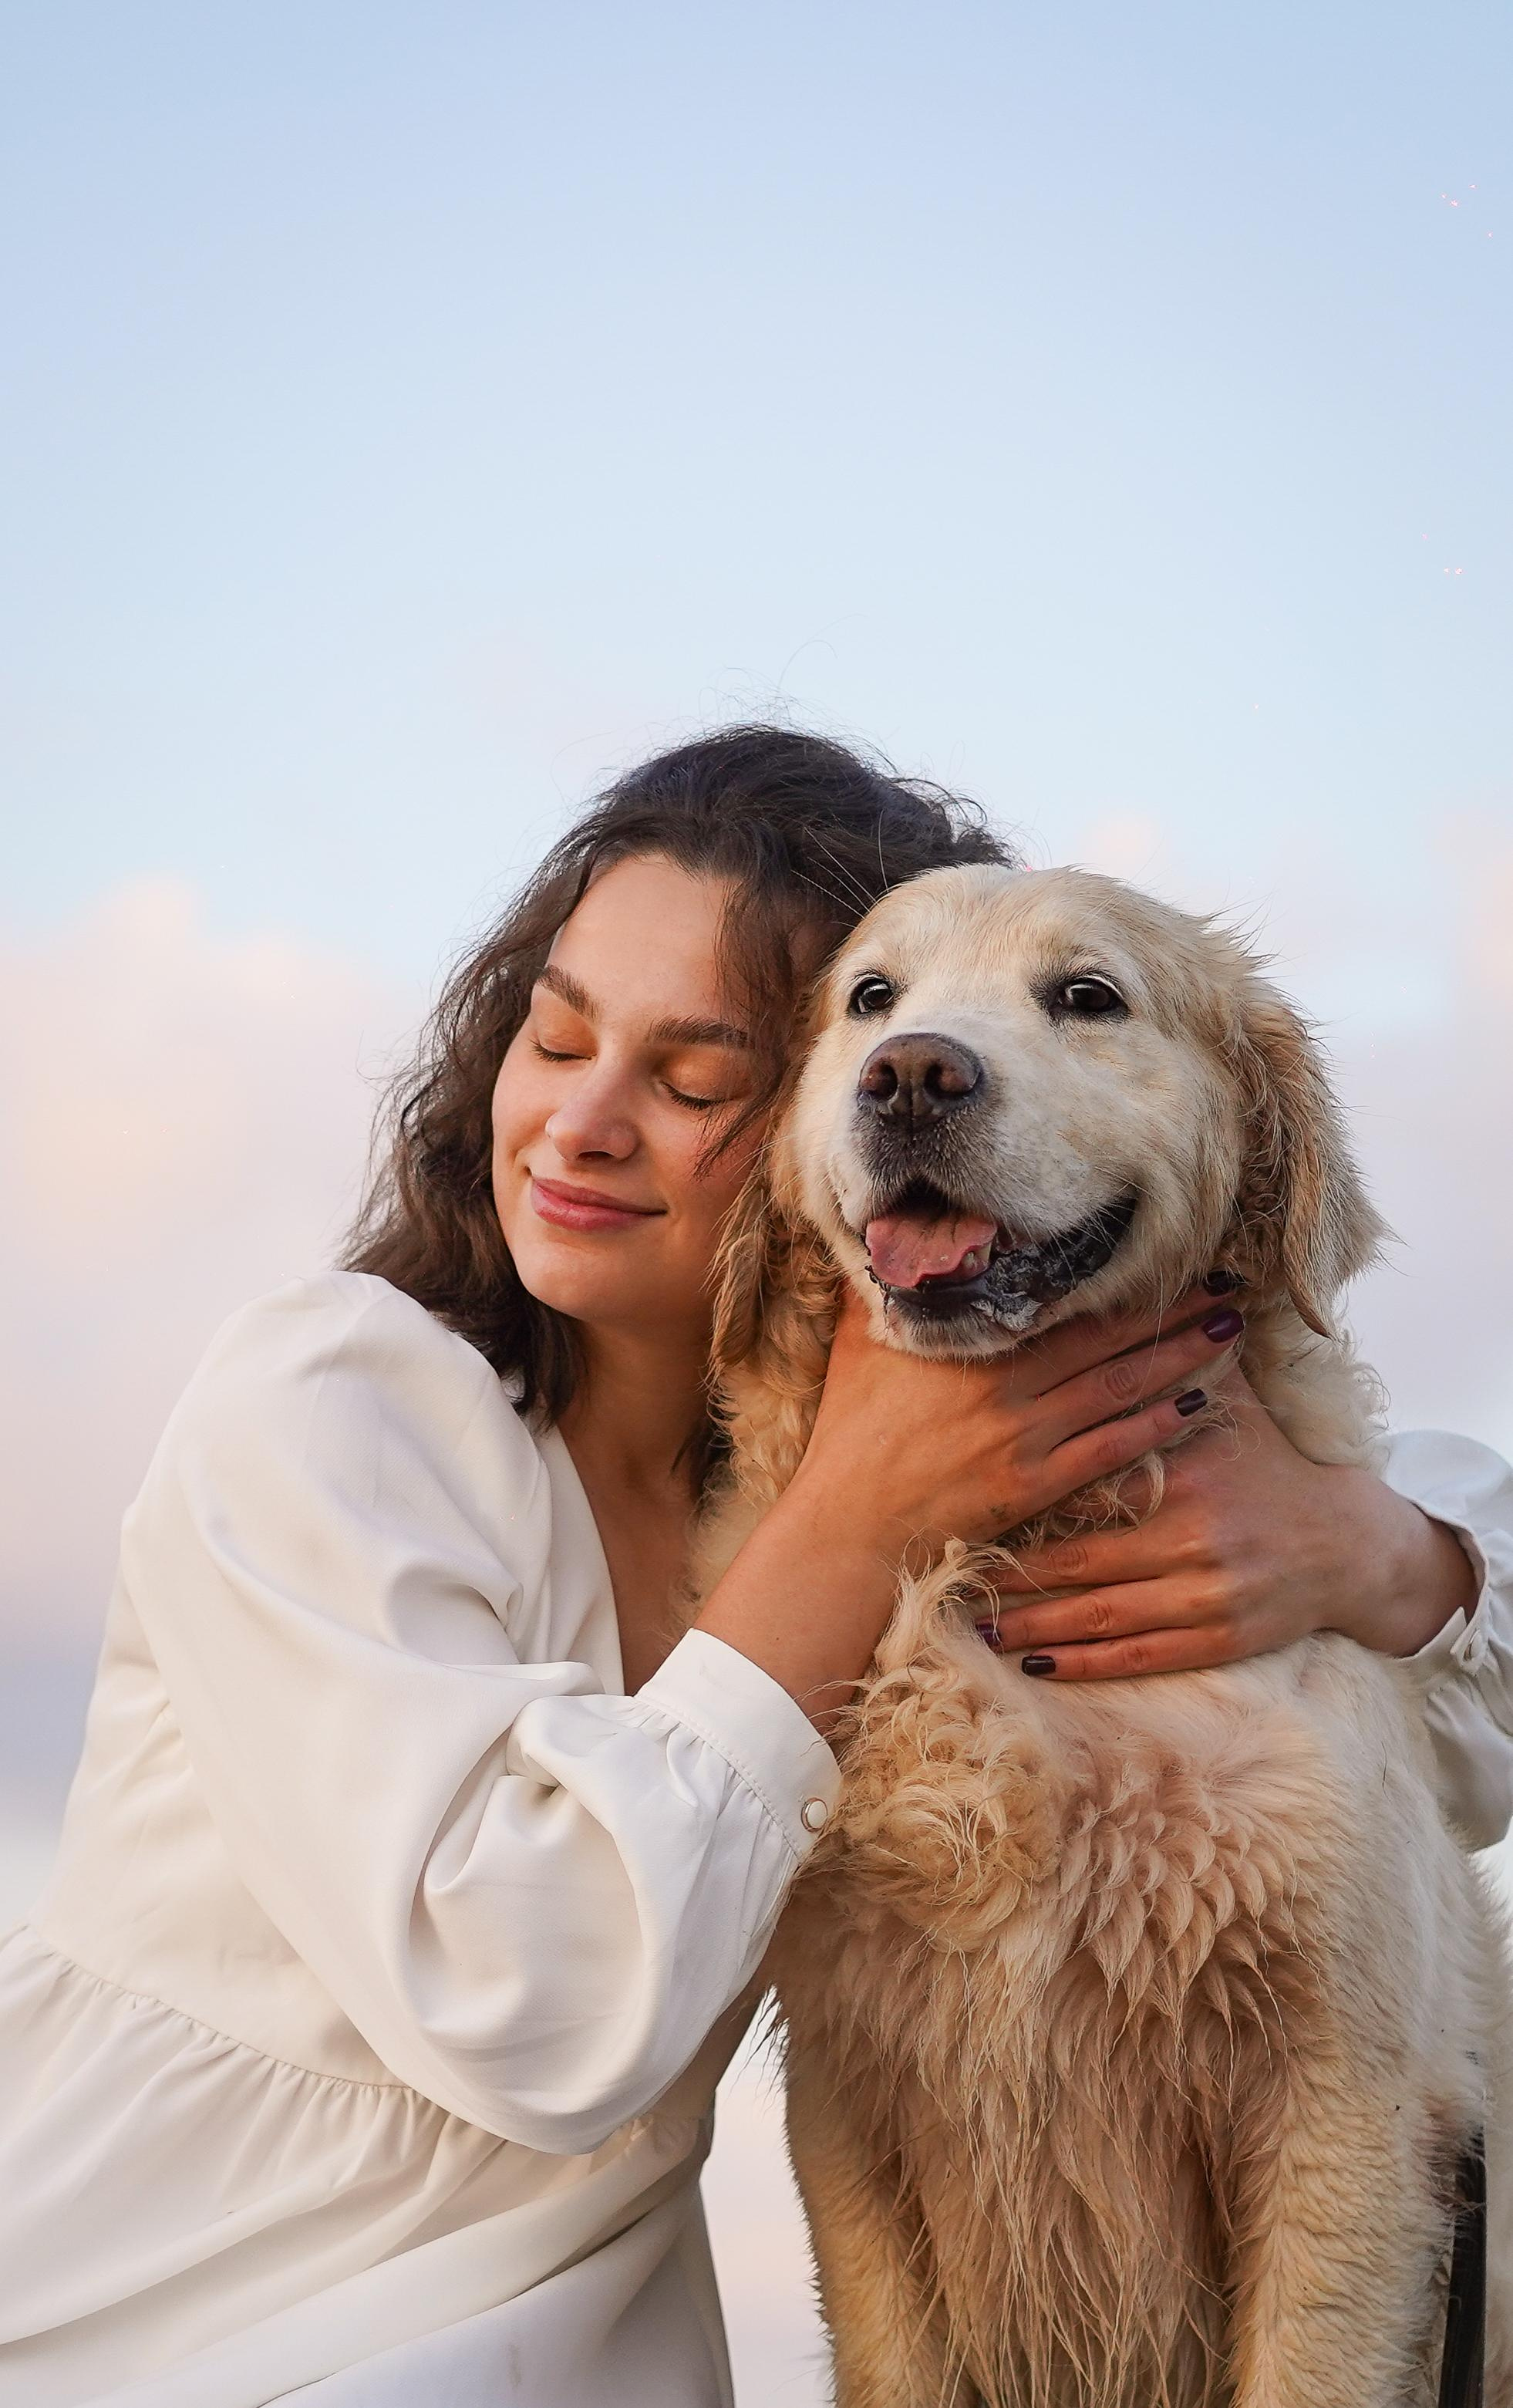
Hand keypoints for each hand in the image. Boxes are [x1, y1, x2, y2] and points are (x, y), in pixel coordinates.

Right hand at [791, 1283, 1244, 1560]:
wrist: (849, 1525)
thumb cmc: (851, 1431)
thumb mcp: (861, 1341)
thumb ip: (886, 1286)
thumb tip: (891, 1230)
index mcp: (972, 1345)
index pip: (1064, 1299)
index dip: (1121, 1276)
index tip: (1170, 1251)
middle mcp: (1008, 1386)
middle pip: (1109, 1337)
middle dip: (1172, 1309)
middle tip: (1229, 1282)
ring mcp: (1026, 1437)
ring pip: (1121, 1388)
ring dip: (1181, 1357)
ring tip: (1229, 1331)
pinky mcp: (1035, 1486)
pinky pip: (1111, 1449)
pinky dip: (1157, 1424)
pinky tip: (1197, 1405)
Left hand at [980, 1370, 1478, 1679]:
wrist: (1347, 1544)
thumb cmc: (1271, 1466)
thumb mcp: (1233, 1405)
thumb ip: (1177, 1362)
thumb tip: (1139, 1294)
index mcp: (1186, 1473)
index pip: (1089, 1484)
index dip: (1025, 1497)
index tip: (965, 1503)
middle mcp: (1196, 1537)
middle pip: (1081, 1561)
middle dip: (1011, 1575)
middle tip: (945, 1578)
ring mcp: (1209, 1595)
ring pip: (1101, 1617)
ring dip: (1034, 1626)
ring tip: (975, 1626)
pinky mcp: (1220, 1640)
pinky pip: (1138, 1657)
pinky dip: (1083, 1664)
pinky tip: (1036, 1664)